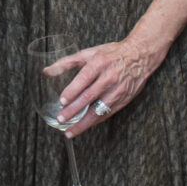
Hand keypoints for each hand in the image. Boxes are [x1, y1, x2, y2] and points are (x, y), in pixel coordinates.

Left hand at [45, 38, 162, 137]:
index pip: (84, 79)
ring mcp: (118, 90)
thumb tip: (46, 71)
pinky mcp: (124, 100)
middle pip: (89, 97)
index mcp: (99, 64)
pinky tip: (84, 126)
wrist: (140, 56)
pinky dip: (95, 121)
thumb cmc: (111, 53)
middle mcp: (109, 78)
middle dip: (74, 110)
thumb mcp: (88, 53)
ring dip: (83, 123)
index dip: (72, 91)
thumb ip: (66, 62)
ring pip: (99, 110)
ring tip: (70, 131)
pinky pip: (107, 113)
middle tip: (61, 119)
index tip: (62, 101)